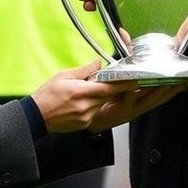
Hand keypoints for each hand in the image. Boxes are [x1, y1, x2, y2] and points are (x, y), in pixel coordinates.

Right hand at [32, 60, 182, 131]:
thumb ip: (84, 70)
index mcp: (82, 93)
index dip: (128, 84)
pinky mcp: (87, 124)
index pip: (111, 88)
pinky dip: (110, 106)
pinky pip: (103, 113)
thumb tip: (99, 63)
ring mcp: (89, 118)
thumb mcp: (63, 76)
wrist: (35, 118)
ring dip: (124, 99)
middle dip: (134, 91)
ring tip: (142, 90)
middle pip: (116, 98)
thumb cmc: (46, 96)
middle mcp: (88, 107)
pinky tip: (117, 100)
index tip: (142, 79)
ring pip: (111, 106)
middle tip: (152, 85)